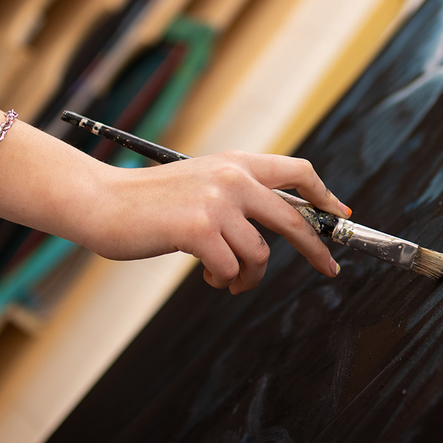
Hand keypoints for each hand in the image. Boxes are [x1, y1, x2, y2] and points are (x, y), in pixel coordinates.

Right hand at [87, 151, 350, 294]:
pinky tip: (210, 275)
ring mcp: (217, 203)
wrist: (102, 202)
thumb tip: (281, 227)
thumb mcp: (203, 184)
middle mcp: (233, 178)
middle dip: (316, 248)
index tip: (339, 214)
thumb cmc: (150, 201)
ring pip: (259, 254)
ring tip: (227, 277)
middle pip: (293, 219)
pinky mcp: (199, 229)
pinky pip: (231, 268)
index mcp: (236, 163)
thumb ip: (239, 196)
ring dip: (248, 275)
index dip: (324, 195)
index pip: (297, 172)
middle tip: (329, 268)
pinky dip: (224, 279)